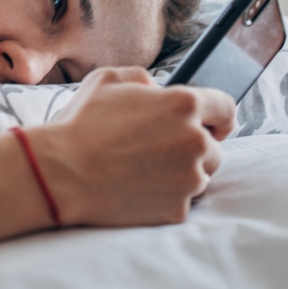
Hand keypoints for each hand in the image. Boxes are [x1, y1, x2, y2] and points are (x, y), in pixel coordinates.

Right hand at [25, 67, 234, 226]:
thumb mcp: (107, 80)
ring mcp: (189, 179)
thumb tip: (157, 90)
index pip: (225, 108)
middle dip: (192, 148)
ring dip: (180, 174)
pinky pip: (181, 202)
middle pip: (213, 148)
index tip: (214, 125)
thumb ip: (143, 79)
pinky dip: (165, 198)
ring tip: (142, 171)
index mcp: (184, 104)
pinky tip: (137, 189)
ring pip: (199, 176)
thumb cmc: (81, 124)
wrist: (62, 173)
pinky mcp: (177, 209)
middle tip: (157, 151)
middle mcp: (195, 141)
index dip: (219, 116)